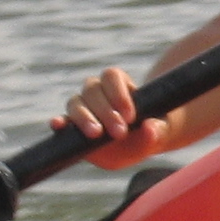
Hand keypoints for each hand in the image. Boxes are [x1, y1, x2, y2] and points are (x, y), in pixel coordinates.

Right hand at [53, 66, 171, 170]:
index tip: (131, 116)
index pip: (112, 76)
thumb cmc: (152, 131)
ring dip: (84, 117)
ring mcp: (83, 107)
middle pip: (92, 89)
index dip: (119, 94)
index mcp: (119, 83)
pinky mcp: (73, 127)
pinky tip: (58, 125)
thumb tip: (150, 128)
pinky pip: (63, 121)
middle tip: (120, 132)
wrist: (140, 144)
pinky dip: (60, 122)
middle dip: (105, 111)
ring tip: (96, 133)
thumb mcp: (161, 132)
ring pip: (75, 102)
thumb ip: (159, 131)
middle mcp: (98, 91)